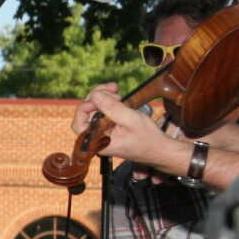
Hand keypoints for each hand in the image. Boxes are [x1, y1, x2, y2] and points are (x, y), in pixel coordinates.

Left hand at [71, 85, 186, 172]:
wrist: (160, 149)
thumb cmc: (148, 139)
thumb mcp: (131, 120)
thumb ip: (112, 108)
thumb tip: (94, 95)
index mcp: (98, 142)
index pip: (78, 124)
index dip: (86, 107)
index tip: (102, 97)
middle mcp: (97, 139)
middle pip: (85, 114)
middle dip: (97, 98)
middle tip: (113, 89)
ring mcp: (103, 134)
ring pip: (93, 111)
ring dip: (103, 98)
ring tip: (117, 91)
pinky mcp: (109, 128)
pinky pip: (103, 113)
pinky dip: (108, 102)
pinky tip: (118, 97)